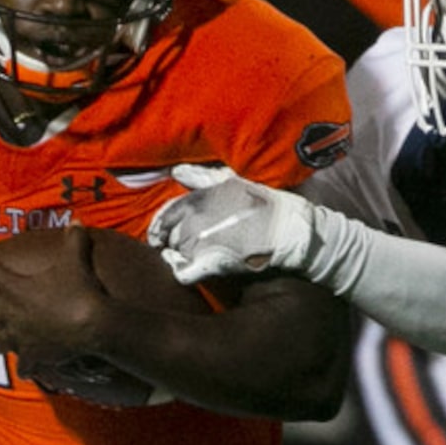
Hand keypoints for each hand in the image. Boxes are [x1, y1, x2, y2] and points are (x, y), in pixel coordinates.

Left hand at [0, 227, 106, 362]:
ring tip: (3, 341)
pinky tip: (28, 369)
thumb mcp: (75, 259)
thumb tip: (77, 220)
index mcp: (15, 288)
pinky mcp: (34, 356)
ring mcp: (21, 338)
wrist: (94, 324)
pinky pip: (23, 367)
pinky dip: (26, 367)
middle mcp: (11, 314)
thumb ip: (73, 239)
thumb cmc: (80, 289)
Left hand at [149, 163, 318, 285]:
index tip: (159, 234)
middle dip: (175, 240)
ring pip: (176, 253)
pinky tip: (184, 266)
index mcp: (196, 201)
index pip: (164, 216)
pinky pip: (182, 273)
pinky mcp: (210, 265)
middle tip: (189, 243)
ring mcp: (200, 245)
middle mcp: (193, 222)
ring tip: (197, 252)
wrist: (286, 229)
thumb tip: (176, 171)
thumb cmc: (261, 203)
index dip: (159, 227)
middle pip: (170, 237)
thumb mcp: (230, 181)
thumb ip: (200, 176)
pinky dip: (180, 271)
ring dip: (182, 254)